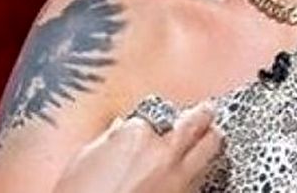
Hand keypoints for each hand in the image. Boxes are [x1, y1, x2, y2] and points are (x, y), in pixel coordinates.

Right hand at [52, 101, 222, 192]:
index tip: (159, 120)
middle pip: (197, 127)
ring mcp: (178, 182)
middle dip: (203, 118)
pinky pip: (199, 184)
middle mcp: (164, 155)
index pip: (154, 117)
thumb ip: (108, 140)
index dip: (154, 121)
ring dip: (208, 145)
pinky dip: (199, 176)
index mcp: (137, 136)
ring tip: (211, 138)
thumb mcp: (85, 159)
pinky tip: (196, 174)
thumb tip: (118, 131)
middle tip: (206, 112)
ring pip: (207, 156)